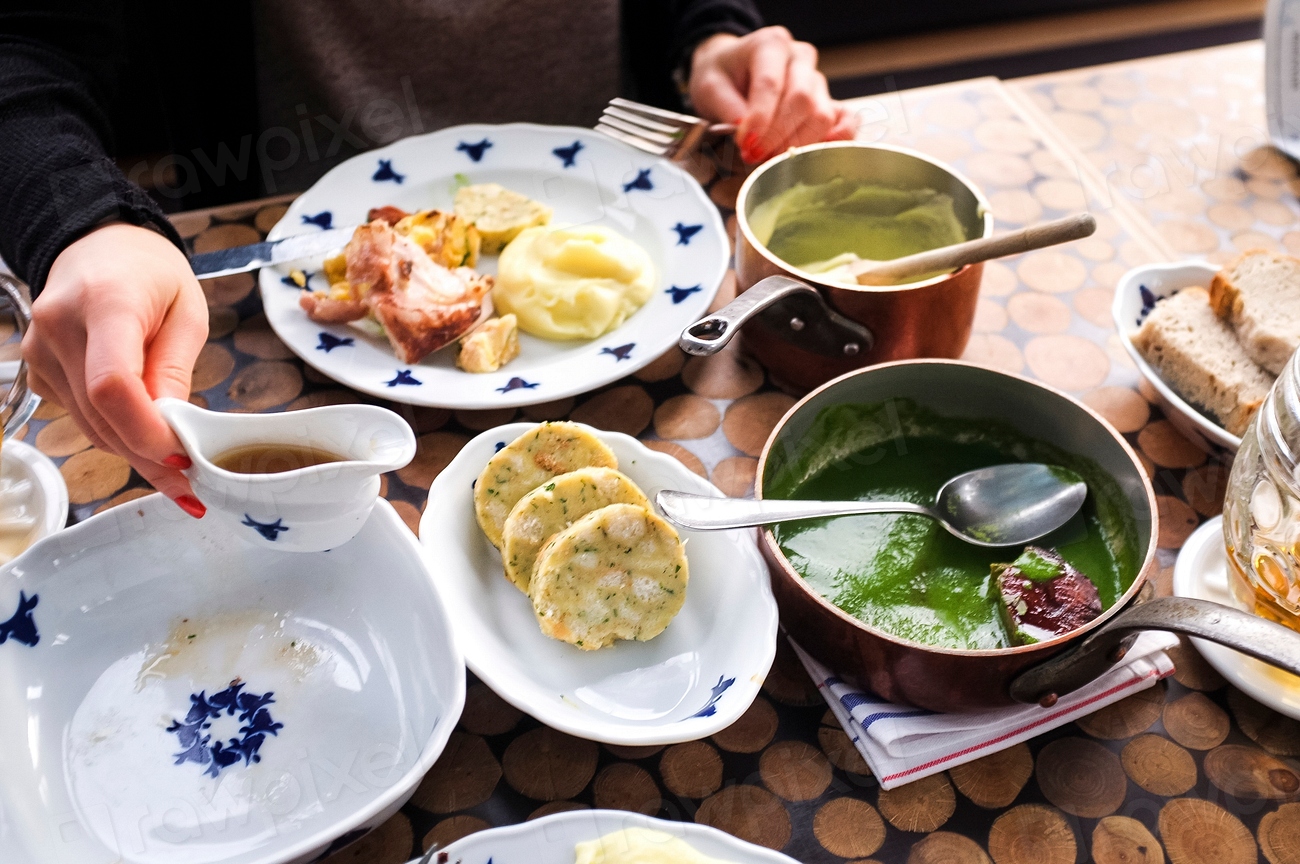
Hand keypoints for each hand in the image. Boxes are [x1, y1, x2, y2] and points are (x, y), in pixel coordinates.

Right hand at [23, 222, 208, 515]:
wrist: (100, 243)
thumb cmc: (152, 273)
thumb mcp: (187, 312)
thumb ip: (176, 369)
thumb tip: (175, 430)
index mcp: (106, 303)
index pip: (112, 385)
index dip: (146, 431)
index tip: (183, 456)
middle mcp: (60, 328)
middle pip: (101, 416)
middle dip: (149, 456)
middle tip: (192, 484)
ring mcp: (40, 350)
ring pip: (89, 425)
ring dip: (134, 451)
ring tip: (177, 469)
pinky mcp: (38, 369)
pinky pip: (79, 416)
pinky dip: (114, 431)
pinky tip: (143, 432)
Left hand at [688, 27, 857, 163]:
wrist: (732, 70)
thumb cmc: (723, 76)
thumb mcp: (710, 87)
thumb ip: (727, 109)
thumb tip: (749, 136)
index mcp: (771, 44)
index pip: (771, 84)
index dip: (761, 119)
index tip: (746, 146)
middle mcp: (800, 59)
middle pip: (802, 101)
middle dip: (778, 136)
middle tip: (755, 157)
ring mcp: (818, 81)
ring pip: (822, 115)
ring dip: (799, 144)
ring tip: (772, 160)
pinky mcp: (829, 101)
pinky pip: (846, 120)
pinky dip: (836, 140)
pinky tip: (815, 155)